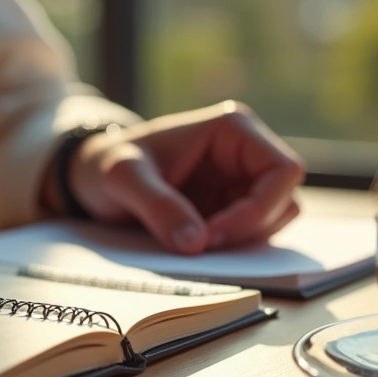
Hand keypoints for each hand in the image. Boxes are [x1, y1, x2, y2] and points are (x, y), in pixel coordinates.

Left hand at [68, 101, 304, 253]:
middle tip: (202, 246)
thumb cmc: (108, 164)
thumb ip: (157, 206)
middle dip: (249, 230)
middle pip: (284, 201)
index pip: (284, 171)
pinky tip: (194, 246)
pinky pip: (252, 234)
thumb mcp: (123, 178)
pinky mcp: (231, 207)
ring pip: (274, 221)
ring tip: (193, 243)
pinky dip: (231, 248)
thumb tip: (196, 243)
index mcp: (233, 129)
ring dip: (242, 241)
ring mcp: (241, 181)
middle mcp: (246, 152)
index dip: (259, 209)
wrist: (92, 176)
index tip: (213, 234)